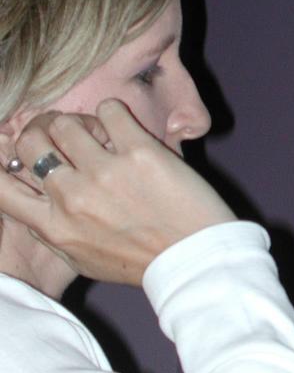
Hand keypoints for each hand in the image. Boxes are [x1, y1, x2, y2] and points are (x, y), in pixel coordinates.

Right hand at [0, 99, 235, 284]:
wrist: (194, 256)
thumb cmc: (141, 262)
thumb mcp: (82, 259)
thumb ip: (53, 232)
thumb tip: (32, 207)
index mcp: (54, 226)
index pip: (1, 188)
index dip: (2, 163)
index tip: (15, 153)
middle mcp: (71, 197)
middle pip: (31, 143)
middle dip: (42, 132)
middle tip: (64, 134)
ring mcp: (104, 172)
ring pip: (66, 123)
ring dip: (80, 122)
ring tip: (100, 132)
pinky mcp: (140, 152)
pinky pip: (109, 110)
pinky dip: (111, 111)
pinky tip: (121, 124)